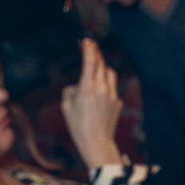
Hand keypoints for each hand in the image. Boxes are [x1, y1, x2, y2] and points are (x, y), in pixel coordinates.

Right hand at [61, 39, 122, 168]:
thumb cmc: (78, 126)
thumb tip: (78, 85)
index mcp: (87, 89)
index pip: (90, 62)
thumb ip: (71, 90)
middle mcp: (102, 89)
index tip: (86, 41)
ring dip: (102, 67)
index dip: (88, 49)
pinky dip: (105, 85)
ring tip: (95, 67)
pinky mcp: (117, 102)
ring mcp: (112, 95)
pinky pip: (112, 87)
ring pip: (110, 73)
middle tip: (90, 46)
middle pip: (101, 64)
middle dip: (95, 53)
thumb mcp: (66, 107)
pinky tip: (98, 93)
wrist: (97, 142)